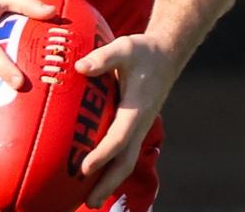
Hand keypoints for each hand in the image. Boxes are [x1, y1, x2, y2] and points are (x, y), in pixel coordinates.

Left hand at [74, 34, 175, 208]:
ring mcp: (138, 128)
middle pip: (124, 162)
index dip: (102, 155)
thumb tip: (79, 67)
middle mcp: (139, 124)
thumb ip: (103, 57)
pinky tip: (94, 174)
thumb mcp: (124, 48)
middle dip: (108, 183)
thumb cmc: (143, 52)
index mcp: (137, 109)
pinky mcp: (134, 126)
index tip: (84, 168)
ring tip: (89, 200)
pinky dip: (111, 167)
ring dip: (110, 181)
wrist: (165, 55)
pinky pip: (123, 152)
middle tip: (88, 202)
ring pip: (125, 161)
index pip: (119, 138)